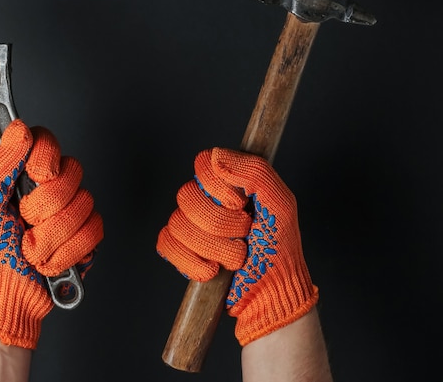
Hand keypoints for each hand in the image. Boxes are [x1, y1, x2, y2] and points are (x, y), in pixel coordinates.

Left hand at [0, 119, 102, 348]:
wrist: (8, 296)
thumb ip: (1, 164)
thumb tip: (19, 128)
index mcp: (25, 176)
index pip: (48, 141)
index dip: (46, 158)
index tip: (34, 176)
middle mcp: (52, 189)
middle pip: (73, 172)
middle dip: (45, 206)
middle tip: (25, 223)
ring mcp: (72, 212)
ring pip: (84, 203)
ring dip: (52, 235)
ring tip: (34, 249)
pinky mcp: (88, 236)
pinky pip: (94, 230)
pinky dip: (67, 251)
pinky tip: (51, 260)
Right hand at [157, 147, 317, 345]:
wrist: (271, 291)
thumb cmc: (279, 247)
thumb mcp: (280, 203)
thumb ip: (255, 172)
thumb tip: (216, 156)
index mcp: (226, 183)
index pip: (202, 164)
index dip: (218, 186)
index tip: (241, 204)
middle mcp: (204, 200)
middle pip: (187, 196)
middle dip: (221, 223)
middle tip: (244, 233)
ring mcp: (189, 225)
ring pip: (178, 224)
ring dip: (214, 247)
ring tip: (236, 257)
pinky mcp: (180, 250)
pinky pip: (166, 244)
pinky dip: (192, 261)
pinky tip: (214, 269)